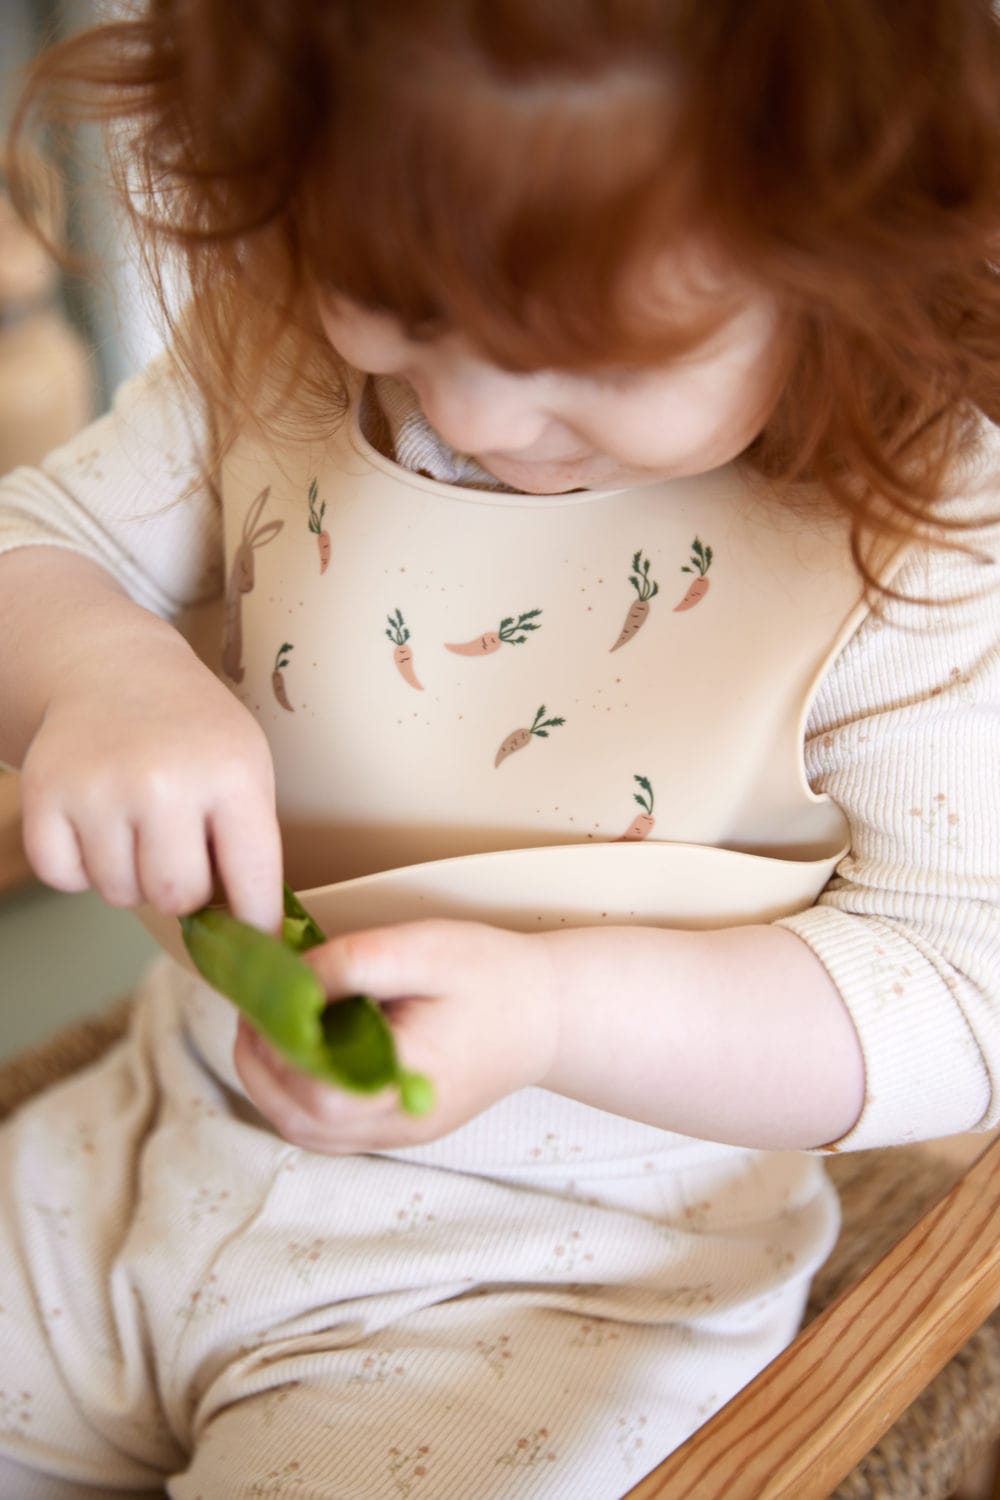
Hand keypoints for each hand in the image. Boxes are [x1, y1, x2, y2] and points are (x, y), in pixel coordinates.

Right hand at [19, 640, 281, 930]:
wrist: (114, 669)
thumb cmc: (191, 731)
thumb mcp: (245, 766)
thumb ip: (250, 843)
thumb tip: (255, 936)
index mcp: (231, 774)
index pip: (253, 880)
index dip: (257, 921)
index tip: (258, 942)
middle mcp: (165, 781)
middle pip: (177, 897)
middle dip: (182, 890)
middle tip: (179, 852)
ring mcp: (99, 788)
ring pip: (119, 893)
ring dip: (130, 875)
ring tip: (137, 825)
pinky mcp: (45, 794)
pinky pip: (64, 878)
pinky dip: (78, 867)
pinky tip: (96, 825)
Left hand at [233, 919, 559, 1152]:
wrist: (548, 1015)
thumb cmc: (492, 975)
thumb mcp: (422, 948)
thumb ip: (352, 963)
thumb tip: (287, 982)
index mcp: (413, 1078)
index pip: (323, 1092)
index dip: (280, 1049)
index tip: (269, 998)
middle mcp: (403, 1123)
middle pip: (304, 1122)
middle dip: (262, 1066)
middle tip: (253, 1010)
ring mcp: (400, 1135)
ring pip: (308, 1133)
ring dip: (271, 1085)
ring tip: (265, 1027)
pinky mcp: (397, 1129)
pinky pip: (328, 1129)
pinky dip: (296, 1095)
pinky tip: (295, 1050)